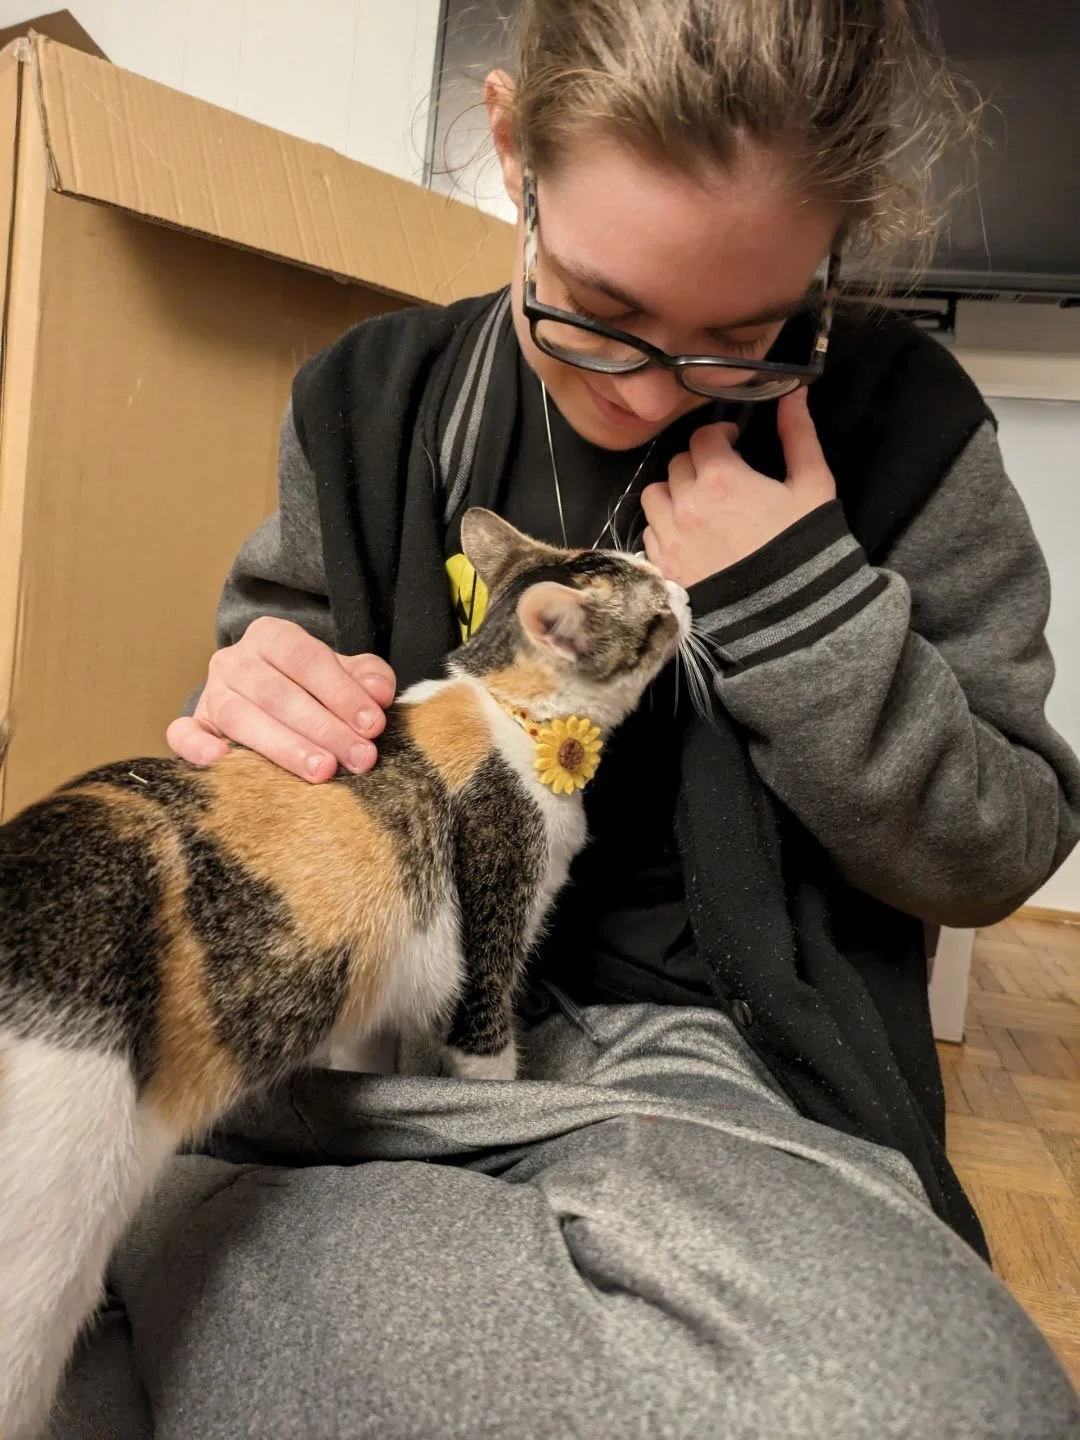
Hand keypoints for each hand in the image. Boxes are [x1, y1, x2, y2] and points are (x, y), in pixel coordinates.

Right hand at [166, 617, 395, 781]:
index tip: (373, 725)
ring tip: (322, 771)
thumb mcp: (344, 675)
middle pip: (277, 692)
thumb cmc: (313, 689)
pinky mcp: (193, 726)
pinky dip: (197, 748)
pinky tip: (224, 762)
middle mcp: (235, 660)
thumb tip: (380, 693)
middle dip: (324, 728)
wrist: (269, 700)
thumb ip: (367, 677)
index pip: (306, 659)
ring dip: (283, 746)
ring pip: (240, 716)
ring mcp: (210, 693)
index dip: (341, 692)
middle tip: (359, 758)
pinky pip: (183, 735)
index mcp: (271, 636)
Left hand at [640, 389, 835, 587]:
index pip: (703, 438)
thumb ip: (799, 435)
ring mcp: (670, 538)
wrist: (789, 613)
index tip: (734, 444)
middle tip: (721, 477)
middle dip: (698, 463)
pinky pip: (649, 534)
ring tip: (697, 504)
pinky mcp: (664, 567)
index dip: (719, 436)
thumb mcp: (813, 485)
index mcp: (720, 477)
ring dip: (673, 492)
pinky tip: (689, 534)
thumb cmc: (804, 546)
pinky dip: (664, 527)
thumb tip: (793, 394)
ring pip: (654, 496)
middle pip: (677, 464)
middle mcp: (685, 503)